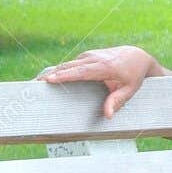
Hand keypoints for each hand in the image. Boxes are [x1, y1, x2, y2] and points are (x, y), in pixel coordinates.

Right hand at [36, 45, 157, 118]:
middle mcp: (94, 58)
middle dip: (51, 74)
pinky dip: (59, 71)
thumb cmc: (133, 75)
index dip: (64, 75)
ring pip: (67, 64)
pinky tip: (49, 79)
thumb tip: (108, 116)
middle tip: (35, 85)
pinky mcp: (85, 56)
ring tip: (37, 83)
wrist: (136, 56)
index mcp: (104, 67)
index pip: (80, 71)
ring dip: (52, 72)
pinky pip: (70, 64)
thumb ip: (118, 101)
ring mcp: (88, 55)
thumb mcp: (130, 90)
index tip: (49, 79)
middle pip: (68, 67)